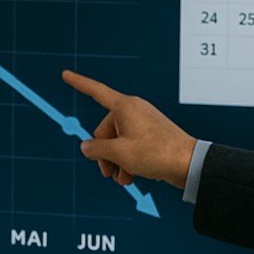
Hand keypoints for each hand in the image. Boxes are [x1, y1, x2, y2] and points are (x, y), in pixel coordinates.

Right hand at [61, 70, 197, 188]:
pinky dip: (127, 162)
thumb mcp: (119, 153)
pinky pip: (130, 147)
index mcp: (125, 107)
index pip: (95, 91)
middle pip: (104, 131)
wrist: (188, 164)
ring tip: (124, 179)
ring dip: (116, 162)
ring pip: (117, 143)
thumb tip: (86, 147)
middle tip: (109, 173)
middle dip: (104, 154)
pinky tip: (132, 177)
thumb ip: (96, 148)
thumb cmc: (156, 153)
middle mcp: (133, 111)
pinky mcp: (151, 136)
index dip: (79, 83)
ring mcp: (143, 124)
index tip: (65, 74)